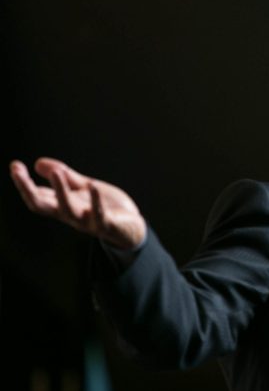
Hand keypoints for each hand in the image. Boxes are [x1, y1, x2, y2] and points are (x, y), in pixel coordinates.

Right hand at [10, 157, 145, 249]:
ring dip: (60, 191)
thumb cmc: (106, 207)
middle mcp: (70, 215)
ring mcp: (87, 221)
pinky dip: (96, 202)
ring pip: (67, 210)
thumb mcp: (84, 188)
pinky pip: (99, 215)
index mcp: (63, 205)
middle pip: (42, 205)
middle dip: (27, 188)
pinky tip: (93, 188)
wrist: (132, 227)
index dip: (23, 182)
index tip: (15, 165)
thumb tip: (38, 163)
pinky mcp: (106, 225)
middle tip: (17, 171)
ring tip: (56, 172)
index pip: (37, 196)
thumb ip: (67, 177)